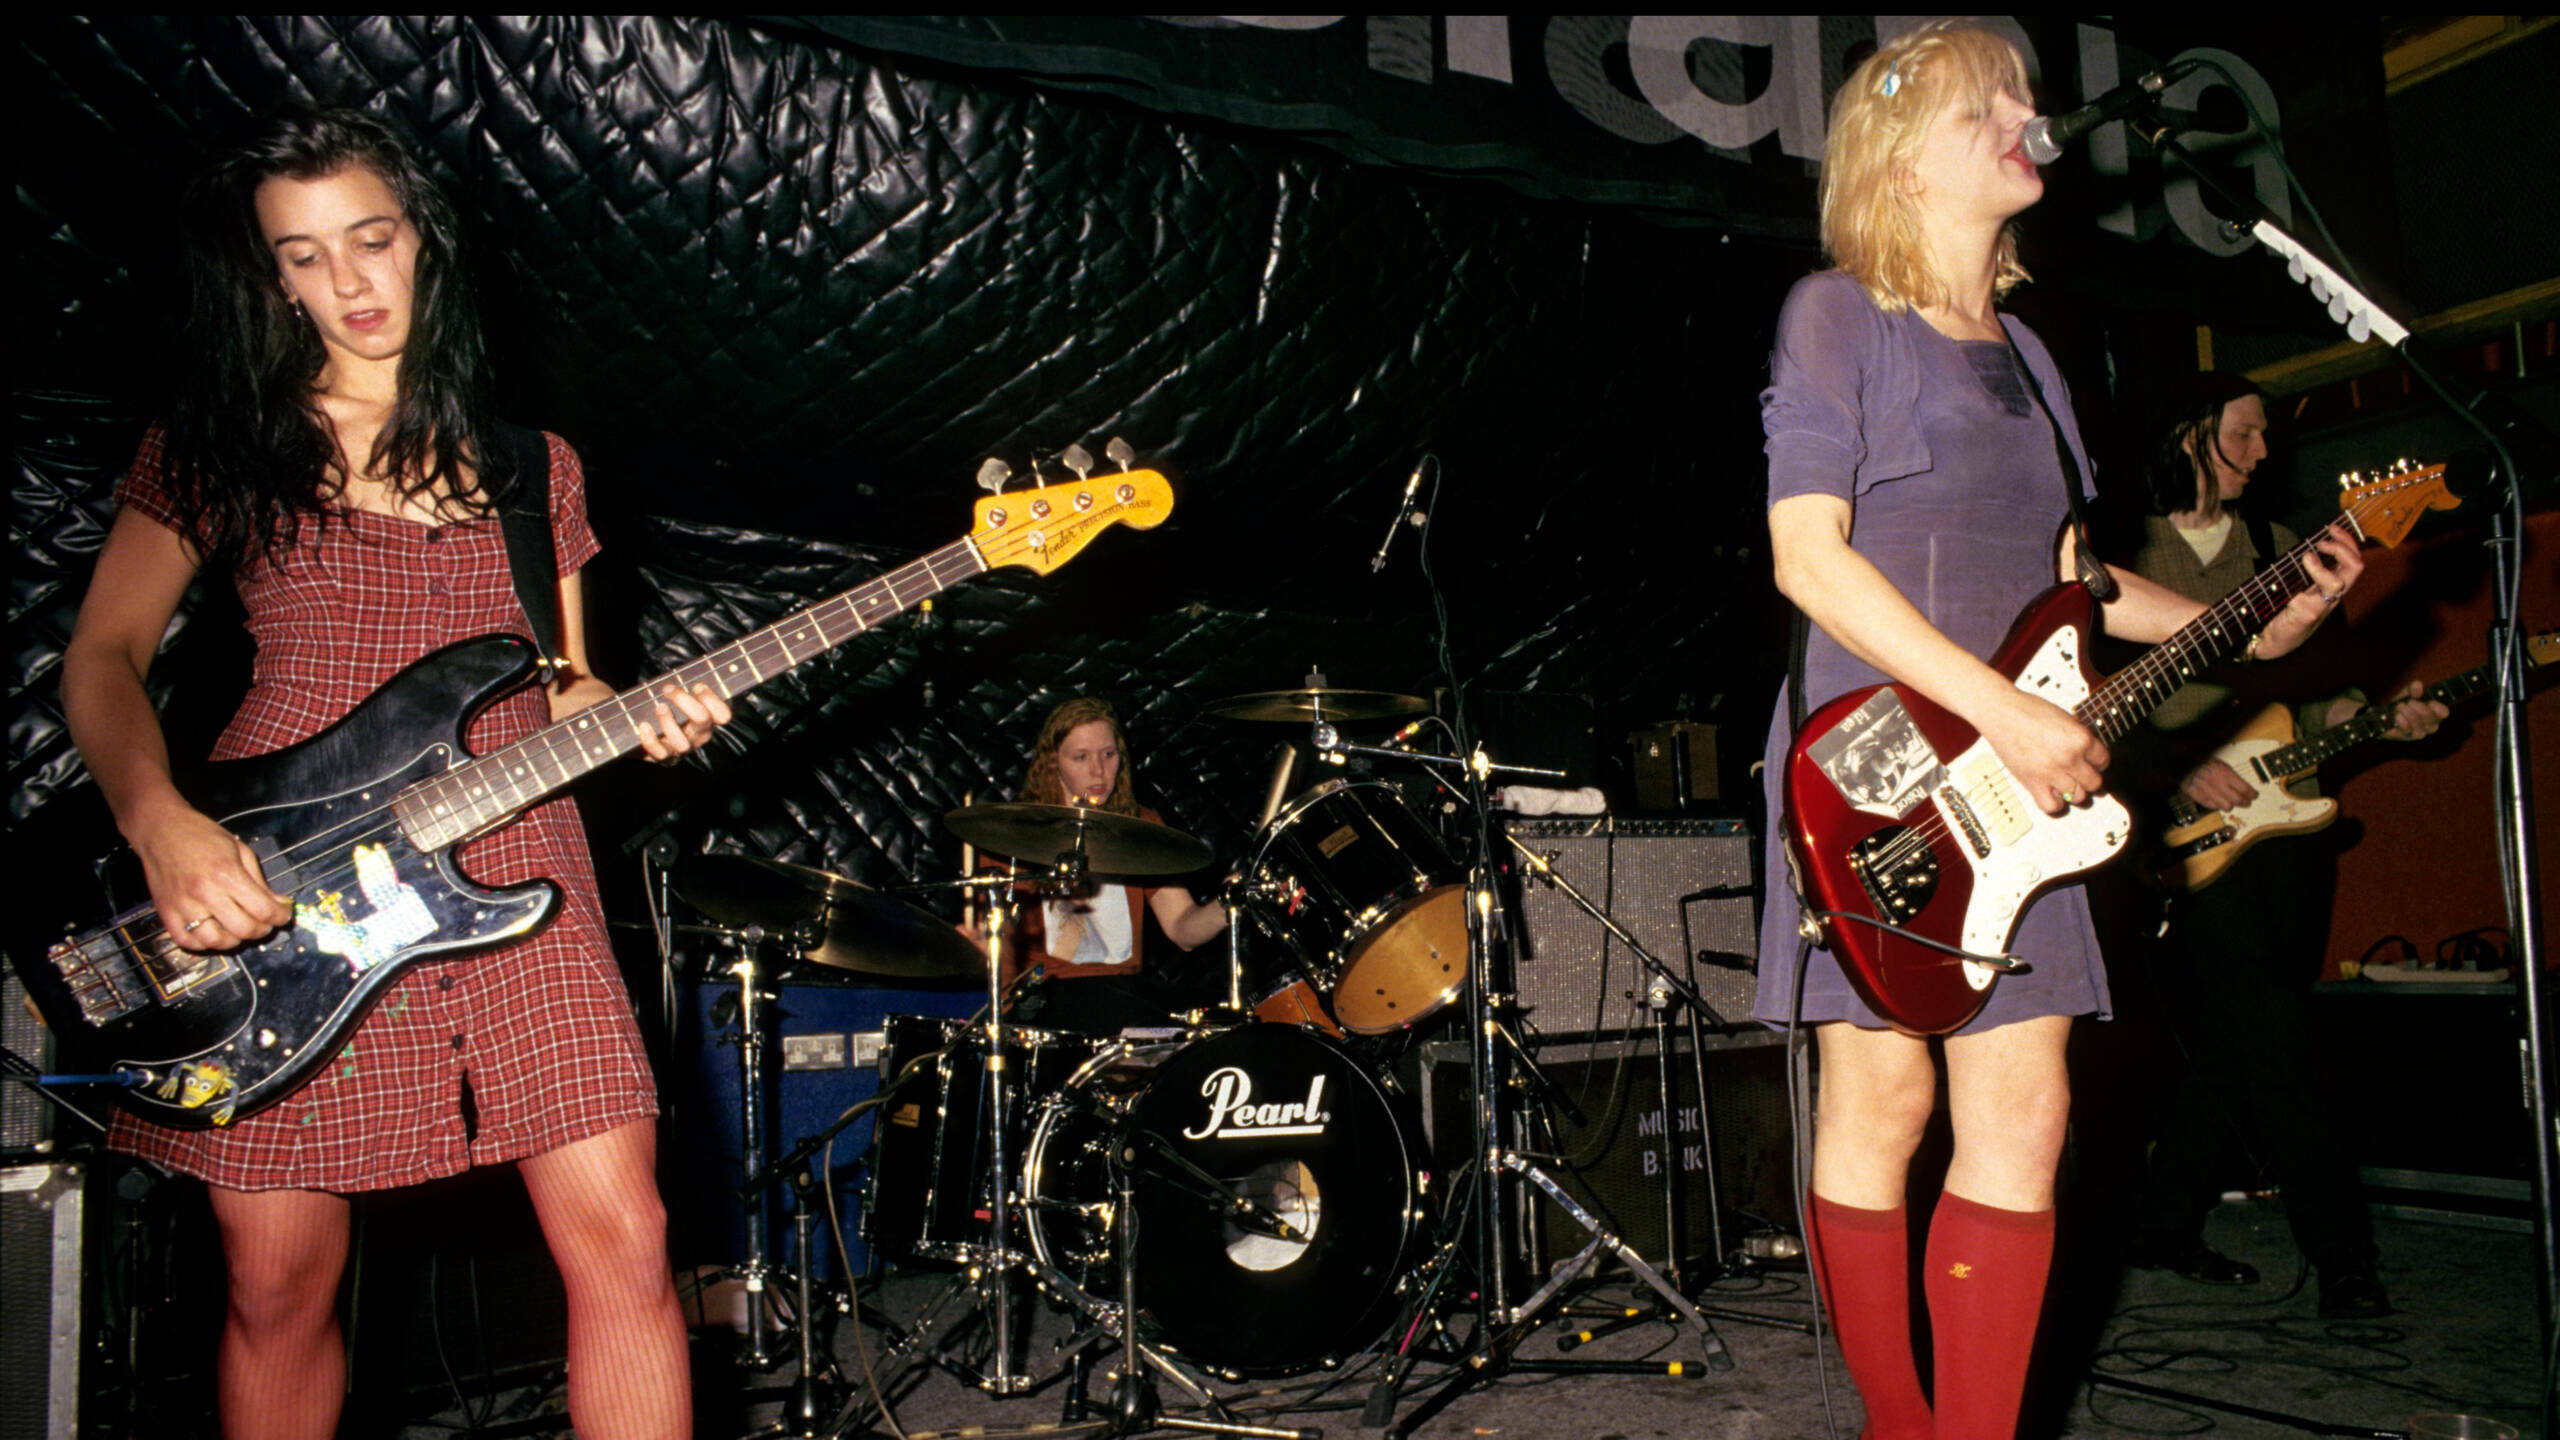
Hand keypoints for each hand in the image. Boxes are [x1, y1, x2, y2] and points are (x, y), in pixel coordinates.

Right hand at [128, 795, 294, 951]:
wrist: (161, 830)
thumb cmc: (202, 836)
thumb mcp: (240, 851)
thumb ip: (260, 881)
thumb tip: (279, 904)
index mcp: (227, 874)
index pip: (263, 910)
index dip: (281, 916)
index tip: (284, 914)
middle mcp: (204, 893)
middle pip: (243, 929)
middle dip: (262, 930)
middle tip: (265, 922)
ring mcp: (182, 906)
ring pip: (215, 941)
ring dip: (234, 940)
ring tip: (239, 928)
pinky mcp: (166, 913)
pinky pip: (186, 941)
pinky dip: (204, 943)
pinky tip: (214, 932)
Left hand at [635, 682, 732, 762]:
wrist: (644, 740)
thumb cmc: (665, 713)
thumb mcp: (678, 699)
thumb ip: (687, 685)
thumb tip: (693, 662)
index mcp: (706, 721)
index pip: (723, 715)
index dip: (712, 699)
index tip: (696, 686)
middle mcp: (697, 736)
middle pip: (702, 720)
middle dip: (685, 700)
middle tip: (667, 689)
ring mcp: (680, 749)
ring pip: (682, 742)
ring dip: (668, 723)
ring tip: (658, 707)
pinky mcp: (663, 758)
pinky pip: (660, 753)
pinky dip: (651, 739)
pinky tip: (643, 725)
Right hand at [1979, 690, 2107, 816]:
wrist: (2001, 712)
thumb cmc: (2028, 710)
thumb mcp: (2065, 718)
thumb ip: (2078, 738)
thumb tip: (2087, 755)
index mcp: (2081, 738)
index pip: (2103, 761)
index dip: (2098, 762)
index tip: (2092, 763)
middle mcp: (2069, 757)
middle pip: (2094, 782)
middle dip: (2089, 779)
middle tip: (2081, 775)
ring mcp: (2052, 772)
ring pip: (2078, 797)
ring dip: (2074, 791)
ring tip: (2066, 784)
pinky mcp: (2033, 783)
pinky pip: (2053, 806)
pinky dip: (2055, 803)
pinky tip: (2052, 793)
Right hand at [2179, 758, 2256, 811]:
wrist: (2183, 762)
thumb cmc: (2202, 762)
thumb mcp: (2220, 764)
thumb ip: (2232, 775)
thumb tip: (2244, 787)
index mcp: (2225, 773)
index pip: (2245, 788)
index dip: (2252, 794)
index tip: (2254, 795)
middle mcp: (2218, 783)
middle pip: (2238, 799)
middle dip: (2246, 802)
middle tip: (2247, 802)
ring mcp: (2208, 791)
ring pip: (2227, 807)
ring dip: (2231, 805)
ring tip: (2232, 803)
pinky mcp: (2199, 797)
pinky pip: (2213, 807)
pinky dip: (2217, 806)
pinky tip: (2217, 801)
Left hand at [2255, 523, 2362, 659]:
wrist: (2273, 639)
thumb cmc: (2285, 609)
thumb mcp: (2298, 583)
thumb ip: (2307, 567)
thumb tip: (2307, 544)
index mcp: (2333, 584)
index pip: (2354, 559)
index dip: (2347, 540)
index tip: (2331, 528)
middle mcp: (2333, 594)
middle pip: (2356, 566)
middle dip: (2343, 546)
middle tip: (2322, 540)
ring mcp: (2322, 605)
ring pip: (2340, 581)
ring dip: (2327, 562)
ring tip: (2308, 555)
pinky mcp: (2308, 614)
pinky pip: (2318, 596)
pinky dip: (2313, 574)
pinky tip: (2303, 565)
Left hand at [2373, 680, 2448, 740]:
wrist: (2385, 716)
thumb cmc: (2402, 704)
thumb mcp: (2407, 693)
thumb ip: (2413, 688)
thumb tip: (2417, 684)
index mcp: (2434, 713)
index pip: (2444, 713)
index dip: (2438, 707)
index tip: (2430, 701)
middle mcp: (2429, 725)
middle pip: (2429, 717)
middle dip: (2418, 707)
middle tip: (2409, 702)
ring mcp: (2419, 733)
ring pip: (2418, 723)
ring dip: (2407, 712)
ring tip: (2400, 706)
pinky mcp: (2406, 737)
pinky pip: (2407, 730)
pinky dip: (2401, 720)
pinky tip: (2397, 715)